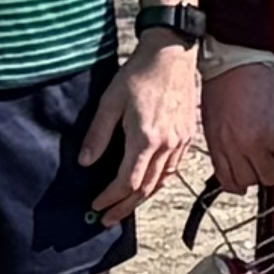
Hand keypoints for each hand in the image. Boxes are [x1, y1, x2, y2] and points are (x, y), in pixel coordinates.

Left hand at [84, 37, 204, 217]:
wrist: (172, 55)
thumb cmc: (140, 74)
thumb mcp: (110, 101)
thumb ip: (98, 134)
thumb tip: (86, 161)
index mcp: (146, 138)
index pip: (127, 181)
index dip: (110, 198)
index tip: (96, 205)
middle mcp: (166, 145)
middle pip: (146, 189)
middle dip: (124, 207)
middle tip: (108, 219)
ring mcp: (180, 142)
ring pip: (162, 182)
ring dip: (142, 198)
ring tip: (125, 207)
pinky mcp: (188, 136)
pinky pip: (173, 169)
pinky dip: (159, 183)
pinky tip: (149, 185)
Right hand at [206, 56, 273, 191]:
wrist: (233, 68)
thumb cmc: (263, 83)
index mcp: (272, 136)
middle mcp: (249, 145)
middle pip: (267, 179)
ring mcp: (229, 148)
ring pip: (245, 182)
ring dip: (254, 177)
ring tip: (258, 165)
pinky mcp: (215, 147)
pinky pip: (223, 178)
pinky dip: (233, 183)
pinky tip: (241, 180)